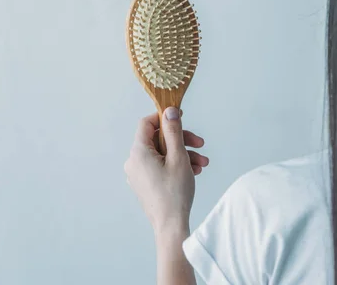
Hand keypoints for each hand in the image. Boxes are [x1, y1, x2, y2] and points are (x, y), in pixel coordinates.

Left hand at [124, 107, 208, 236]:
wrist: (170, 225)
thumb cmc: (174, 193)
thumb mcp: (178, 156)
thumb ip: (174, 131)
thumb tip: (170, 111)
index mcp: (138, 152)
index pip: (147, 123)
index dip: (164, 117)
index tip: (181, 116)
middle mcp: (134, 162)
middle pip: (158, 140)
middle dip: (181, 140)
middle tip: (200, 143)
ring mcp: (139, 174)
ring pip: (162, 154)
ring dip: (183, 154)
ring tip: (202, 164)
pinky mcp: (145, 183)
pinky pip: (161, 166)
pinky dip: (176, 165)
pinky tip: (193, 171)